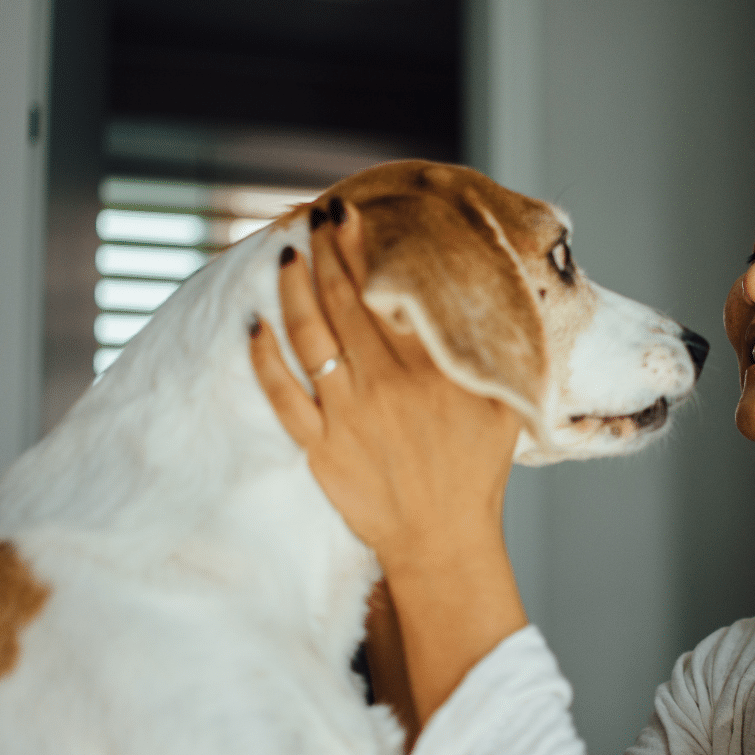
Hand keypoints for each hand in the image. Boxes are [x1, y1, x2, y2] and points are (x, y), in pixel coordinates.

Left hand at [249, 198, 529, 723]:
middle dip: (326, 253)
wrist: (444, 539)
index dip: (363, 250)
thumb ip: (485, 355)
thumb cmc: (476, 472)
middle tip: (315, 218)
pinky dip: (264, 358)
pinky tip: (255, 325)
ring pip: (308, 336)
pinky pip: (281, 393)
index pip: (387, 293)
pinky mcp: (320, 445)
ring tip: (287, 255)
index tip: (349, 215)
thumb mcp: (500, 405)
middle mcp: (384, 383)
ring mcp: (347, 414)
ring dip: (293, 290)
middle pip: (342, 302)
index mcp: (430, 369)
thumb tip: (480, 305)